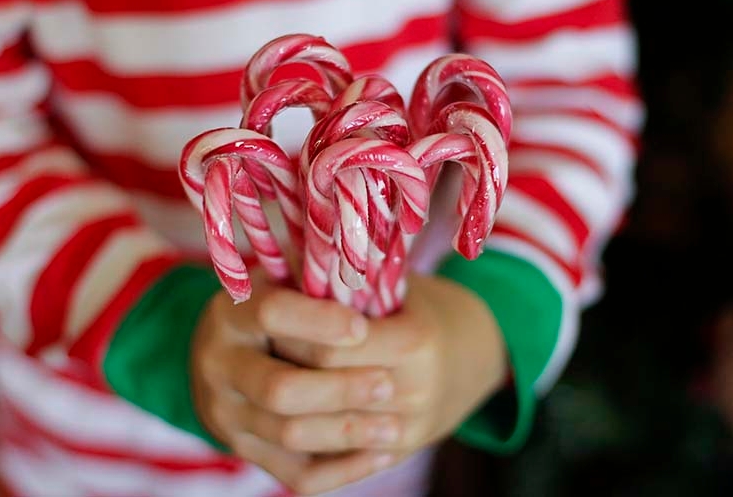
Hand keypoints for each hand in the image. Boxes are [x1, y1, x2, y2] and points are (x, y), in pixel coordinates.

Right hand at [191, 273, 403, 494]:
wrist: (230, 353)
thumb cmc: (284, 305)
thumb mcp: (290, 278)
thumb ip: (317, 271)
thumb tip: (361, 248)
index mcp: (230, 312)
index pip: (271, 314)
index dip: (318, 321)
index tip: (361, 326)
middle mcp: (217, 364)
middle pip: (280, 389)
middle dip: (340, 389)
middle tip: (387, 384)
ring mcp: (226, 414)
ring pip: (291, 435)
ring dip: (348, 432)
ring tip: (396, 426)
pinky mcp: (245, 452)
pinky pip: (297, 475)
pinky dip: (343, 469)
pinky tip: (380, 453)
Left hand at [273, 274, 507, 463]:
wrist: (474, 353)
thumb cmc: (419, 306)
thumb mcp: (391, 281)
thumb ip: (344, 275)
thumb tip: (283, 259)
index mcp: (416, 342)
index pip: (328, 348)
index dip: (291, 332)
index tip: (270, 315)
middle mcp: (414, 392)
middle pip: (317, 390)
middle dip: (279, 367)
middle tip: (260, 347)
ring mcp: (405, 433)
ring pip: (312, 437)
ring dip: (273, 410)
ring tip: (258, 380)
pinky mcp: (393, 458)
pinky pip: (325, 474)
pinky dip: (293, 451)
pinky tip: (276, 421)